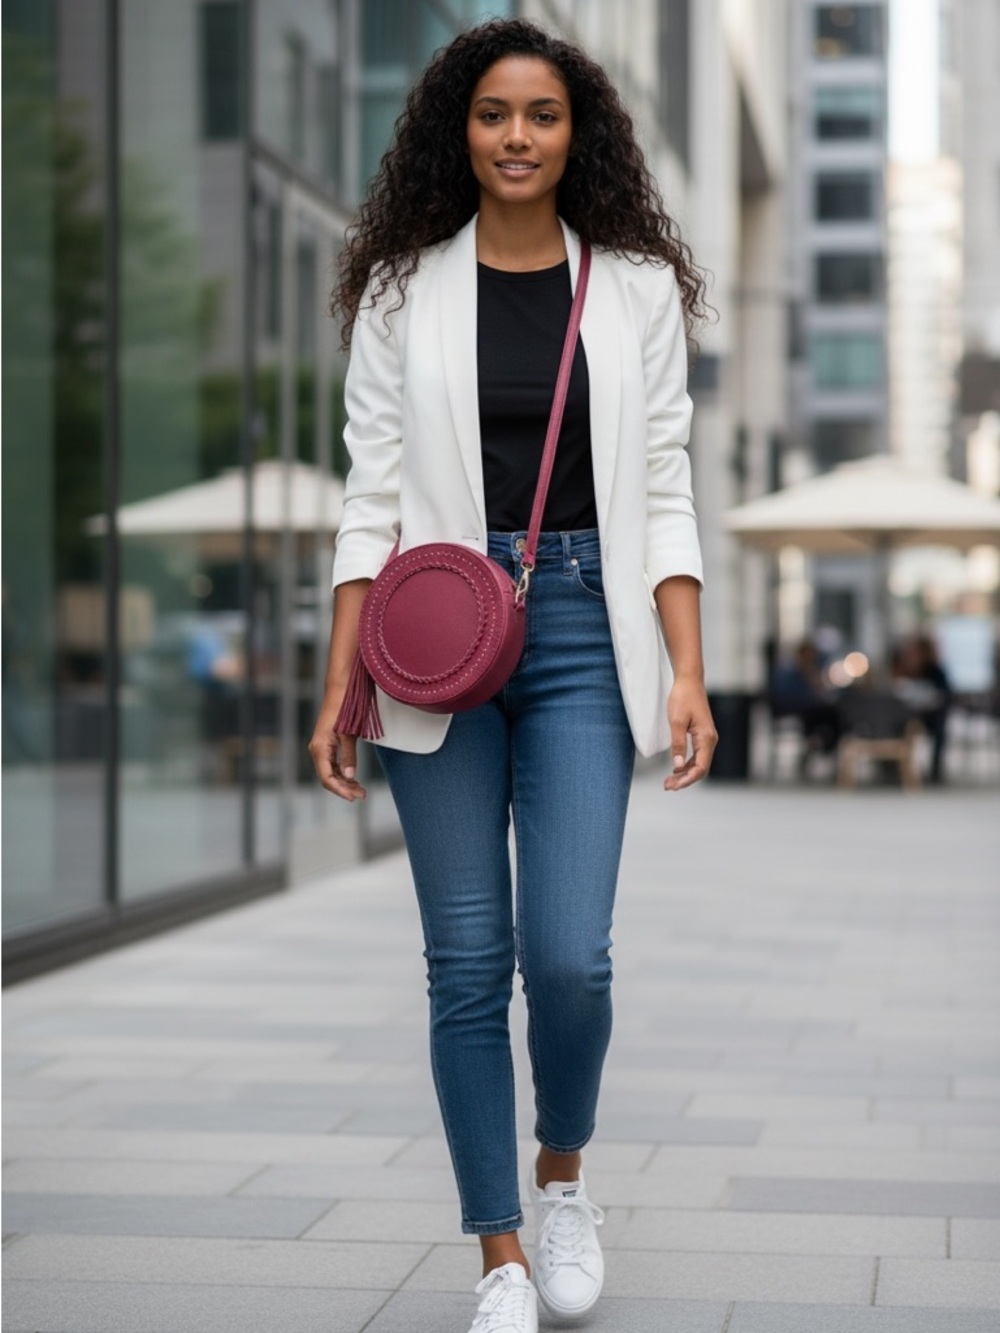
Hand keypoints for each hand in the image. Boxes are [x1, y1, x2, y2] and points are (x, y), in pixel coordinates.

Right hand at [308, 697, 367, 800]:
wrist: (340, 687)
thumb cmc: (344, 707)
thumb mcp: (349, 733)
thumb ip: (348, 755)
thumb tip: (349, 775)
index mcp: (319, 748)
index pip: (327, 778)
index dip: (341, 790)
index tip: (356, 797)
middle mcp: (317, 749)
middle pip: (328, 778)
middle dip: (344, 788)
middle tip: (363, 794)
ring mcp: (322, 746)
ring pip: (331, 772)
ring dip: (344, 782)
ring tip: (360, 789)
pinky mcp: (328, 743)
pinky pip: (332, 764)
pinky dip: (343, 773)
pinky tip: (353, 777)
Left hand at [664, 677, 716, 791]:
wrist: (689, 681)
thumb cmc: (683, 698)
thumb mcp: (676, 722)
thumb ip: (678, 744)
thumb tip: (677, 765)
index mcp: (706, 738)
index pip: (701, 768)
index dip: (687, 780)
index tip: (673, 786)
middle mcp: (710, 740)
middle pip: (701, 769)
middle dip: (685, 780)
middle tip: (667, 786)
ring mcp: (707, 738)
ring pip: (699, 763)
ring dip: (685, 774)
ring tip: (669, 781)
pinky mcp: (702, 736)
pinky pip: (697, 756)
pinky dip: (686, 764)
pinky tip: (676, 768)